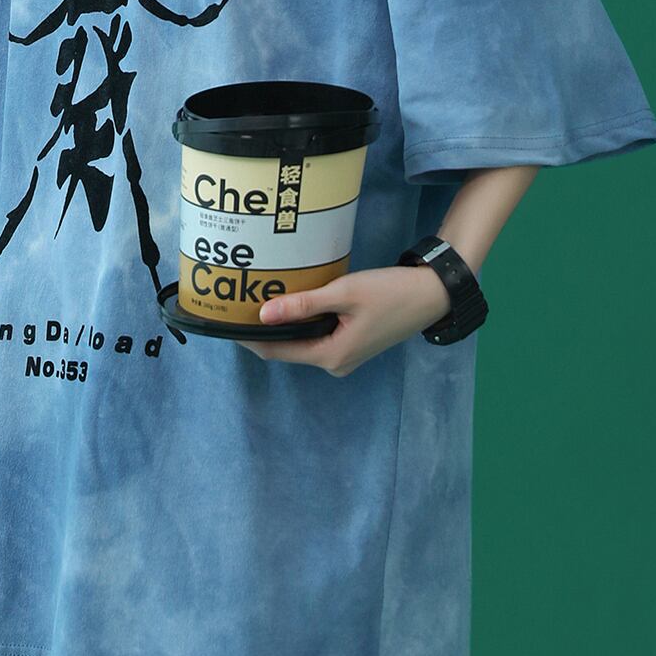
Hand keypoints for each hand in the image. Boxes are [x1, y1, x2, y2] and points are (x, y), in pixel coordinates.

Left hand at [233, 266, 450, 376]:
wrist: (432, 295)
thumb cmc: (391, 293)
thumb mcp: (344, 294)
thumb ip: (303, 304)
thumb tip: (262, 314)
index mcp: (331, 356)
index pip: (276, 351)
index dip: (248, 338)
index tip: (224, 322)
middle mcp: (334, 363)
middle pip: (286, 349)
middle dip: (262, 331)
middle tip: (235, 305)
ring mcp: (344, 356)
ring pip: (301, 343)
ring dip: (282, 326)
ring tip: (255, 302)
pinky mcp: (351, 344)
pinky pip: (316, 337)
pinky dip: (301, 323)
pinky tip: (289, 304)